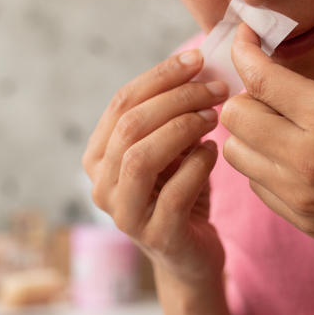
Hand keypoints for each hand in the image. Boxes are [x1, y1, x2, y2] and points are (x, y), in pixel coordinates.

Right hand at [84, 50, 229, 285]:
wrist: (192, 256)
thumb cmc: (181, 192)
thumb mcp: (170, 148)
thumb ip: (169, 113)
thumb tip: (197, 63)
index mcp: (97, 157)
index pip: (121, 103)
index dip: (159, 76)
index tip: (197, 58)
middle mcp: (100, 185)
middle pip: (131, 125)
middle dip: (177, 98)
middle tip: (216, 88)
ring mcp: (124, 215)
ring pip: (142, 158)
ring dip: (182, 128)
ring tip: (214, 117)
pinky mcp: (156, 237)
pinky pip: (174, 193)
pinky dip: (198, 165)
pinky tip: (214, 152)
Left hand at [220, 0, 313, 281]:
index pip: (257, 77)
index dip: (245, 50)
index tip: (252, 37)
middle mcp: (309, 160)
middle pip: (236, 114)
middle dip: (247, 89)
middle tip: (273, 80)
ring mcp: (302, 196)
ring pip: (235, 152)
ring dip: (250, 128)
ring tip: (280, 114)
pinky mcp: (303, 221)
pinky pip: (254, 184)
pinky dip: (261, 162)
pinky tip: (293, 150)